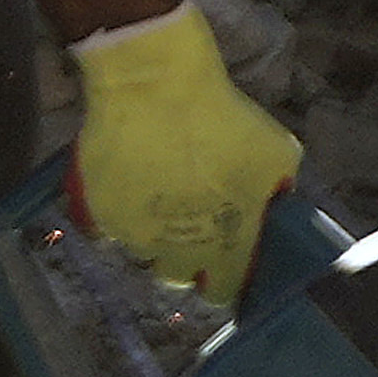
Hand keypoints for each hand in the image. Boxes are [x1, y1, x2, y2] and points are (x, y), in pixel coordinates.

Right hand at [68, 1, 298, 302]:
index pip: (223, 290)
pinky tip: (125, 194)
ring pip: (141, 254)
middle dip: (185, 258)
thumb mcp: (276, 152)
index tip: (223, 256)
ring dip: (151, 236)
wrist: (154, 86)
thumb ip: (280, 191)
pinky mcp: (98, 216)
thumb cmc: (222, 118)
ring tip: (157, 199)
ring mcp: (133, 238)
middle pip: (177, 278)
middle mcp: (176, 256)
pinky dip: (114, 220)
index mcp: (225, 248)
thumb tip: (277, 206)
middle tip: (190, 223)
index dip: (225, 276)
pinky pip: (105, 232)